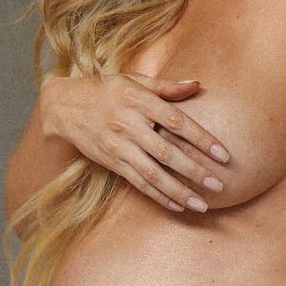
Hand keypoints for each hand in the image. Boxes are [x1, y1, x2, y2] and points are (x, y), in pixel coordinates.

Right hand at [42, 72, 229, 213]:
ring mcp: (119, 146)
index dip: (201, 138)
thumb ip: (166, 86)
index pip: (176, 121)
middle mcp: (129, 124)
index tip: (222, 154)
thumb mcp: (134, 81)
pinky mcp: (112, 162)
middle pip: (167, 152)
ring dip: (179, 191)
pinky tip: (177, 205)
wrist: (63, 106)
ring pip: (153, 174)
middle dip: (194, 171)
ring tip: (202, 205)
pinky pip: (138, 183)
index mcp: (139, 101)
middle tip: (218, 185)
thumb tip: (197, 85)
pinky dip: (158, 196)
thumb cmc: (105, 90)